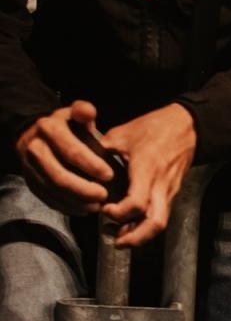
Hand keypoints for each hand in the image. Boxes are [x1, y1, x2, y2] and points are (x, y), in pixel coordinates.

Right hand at [16, 100, 115, 214]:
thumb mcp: (73, 114)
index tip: (109, 175)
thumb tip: (88, 112)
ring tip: (96, 205)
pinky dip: (66, 206)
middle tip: (104, 196)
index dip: (91, 165)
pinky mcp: (30, 181)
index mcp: (50, 129)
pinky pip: (46, 198)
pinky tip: (83, 209)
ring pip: (52, 190)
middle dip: (83, 189)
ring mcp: (30, 167)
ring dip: (75, 201)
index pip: (71, 151)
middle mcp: (36, 148)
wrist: (33, 134)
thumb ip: (84, 111)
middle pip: (59, 176)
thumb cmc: (64, 126)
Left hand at [99, 104, 196, 246]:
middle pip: (156, 223)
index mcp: (148, 168)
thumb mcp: (121, 134)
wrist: (186, 125)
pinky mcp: (171, 193)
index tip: (104, 209)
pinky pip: (160, 215)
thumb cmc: (154, 127)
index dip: (119, 213)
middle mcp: (161, 184)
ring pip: (160, 223)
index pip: (137, 203)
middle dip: (136, 238)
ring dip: (140, 235)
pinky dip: (145, 225)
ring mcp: (169, 190)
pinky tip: (129, 225)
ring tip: (120, 238)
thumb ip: (99, 152)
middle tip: (116, 242)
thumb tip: (77, 167)